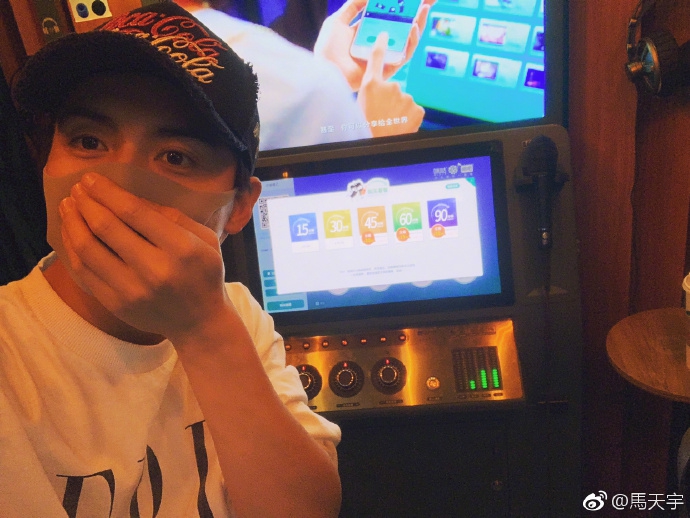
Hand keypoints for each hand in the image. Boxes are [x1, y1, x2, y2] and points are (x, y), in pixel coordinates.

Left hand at [58, 172, 230, 341]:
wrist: (200, 322)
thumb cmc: (204, 273)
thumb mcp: (205, 239)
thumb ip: (172, 216)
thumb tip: (132, 198)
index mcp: (181, 249)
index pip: (134, 212)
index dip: (107, 192)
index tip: (91, 178)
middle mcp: (155, 270)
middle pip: (106, 227)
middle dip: (86, 202)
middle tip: (77, 188)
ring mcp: (132, 291)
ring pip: (88, 249)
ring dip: (73, 222)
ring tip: (68, 206)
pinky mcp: (116, 305)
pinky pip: (84, 272)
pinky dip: (73, 248)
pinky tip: (71, 232)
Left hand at [314, 0, 435, 91]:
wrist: (326, 72)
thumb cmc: (328, 49)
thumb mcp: (337, 21)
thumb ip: (353, 6)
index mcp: (366, 32)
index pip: (388, 18)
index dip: (401, 8)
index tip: (415, 0)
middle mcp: (377, 45)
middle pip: (401, 28)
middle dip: (416, 14)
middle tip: (428, 2)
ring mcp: (383, 57)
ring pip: (406, 41)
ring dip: (417, 25)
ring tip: (424, 10)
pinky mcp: (386, 70)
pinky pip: (403, 56)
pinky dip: (410, 42)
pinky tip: (413, 28)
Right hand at [357, 32, 424, 136]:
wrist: (378, 145)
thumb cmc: (366, 126)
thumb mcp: (361, 102)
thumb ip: (372, 88)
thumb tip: (381, 83)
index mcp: (371, 85)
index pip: (376, 59)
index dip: (380, 46)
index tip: (384, 36)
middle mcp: (391, 87)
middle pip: (394, 89)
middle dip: (390, 100)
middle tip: (381, 114)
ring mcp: (406, 98)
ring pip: (404, 101)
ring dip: (399, 110)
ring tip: (389, 122)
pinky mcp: (418, 110)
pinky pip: (414, 111)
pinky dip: (409, 118)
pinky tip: (400, 125)